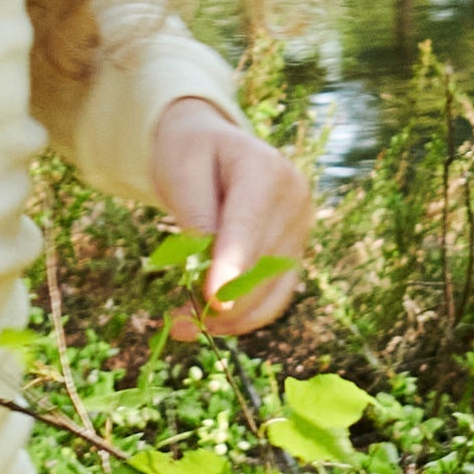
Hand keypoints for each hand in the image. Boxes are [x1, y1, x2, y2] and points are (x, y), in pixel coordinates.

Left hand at [149, 98, 312, 340]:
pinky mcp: (295, 252)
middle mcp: (294, 199)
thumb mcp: (180, 173)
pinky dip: (244, 318)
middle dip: (218, 301)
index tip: (212, 302)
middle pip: (260, 265)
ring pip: (270, 289)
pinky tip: (210, 326)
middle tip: (173, 324)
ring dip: (228, 319)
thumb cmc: (189, 154)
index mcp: (264, 168)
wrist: (212, 147)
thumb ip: (196, 218)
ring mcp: (299, 227)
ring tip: (182, 327)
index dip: (231, 266)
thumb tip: (208, 270)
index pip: (248, 225)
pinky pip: (275, 296)